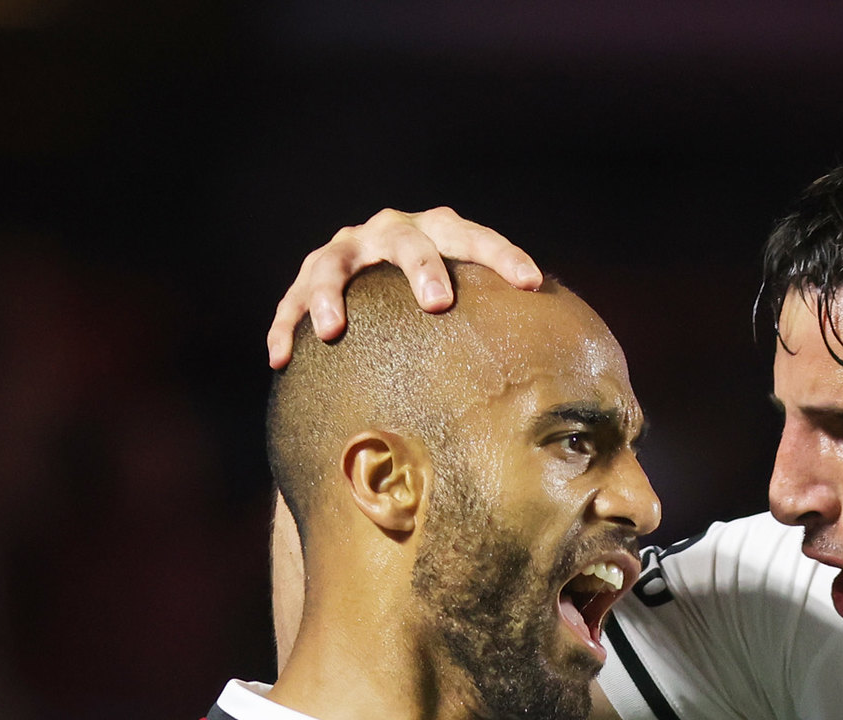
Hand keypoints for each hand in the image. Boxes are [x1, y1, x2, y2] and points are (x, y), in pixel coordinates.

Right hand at [267, 207, 542, 367]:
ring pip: (333, 266)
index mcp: (436, 229)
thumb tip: (564, 367)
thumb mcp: (465, 295)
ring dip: (330, 295)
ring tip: (332, 330)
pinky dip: (282, 329)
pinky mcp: (306, 278)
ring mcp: (344, 252)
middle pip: (407, 241)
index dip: (503, 256)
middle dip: (422, 267)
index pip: (473, 235)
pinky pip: (289, 304)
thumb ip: (498, 314)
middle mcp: (387, 231)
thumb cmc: (432, 300)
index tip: (532, 284)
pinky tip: (278, 361)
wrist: (369, 277)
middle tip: (436, 303)